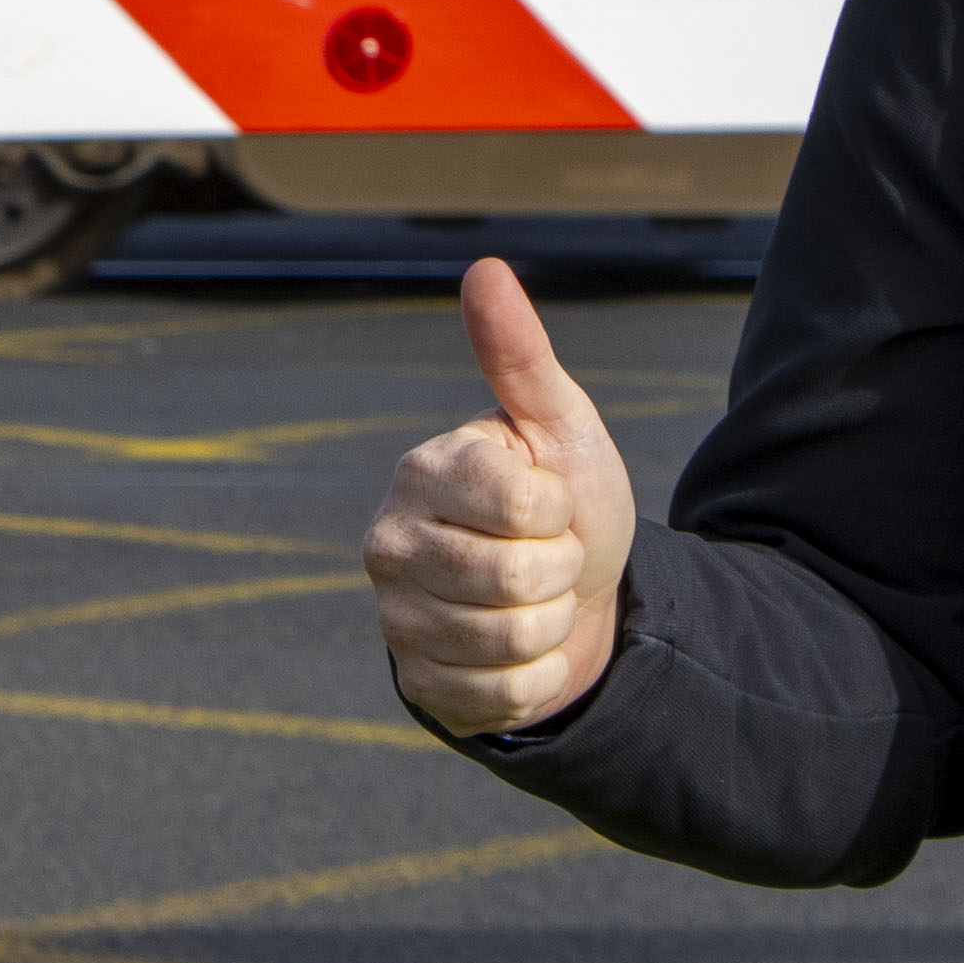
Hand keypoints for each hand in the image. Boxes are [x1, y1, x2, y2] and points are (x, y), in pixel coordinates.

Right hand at [367, 256, 637, 739]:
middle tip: (547, 556)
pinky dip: (537, 677)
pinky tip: (522, 650)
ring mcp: (397, 621)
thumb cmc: (564, 500)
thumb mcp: (559, 425)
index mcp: (423, 473)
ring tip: (536, 601)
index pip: (522, 506)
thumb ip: (519, 355)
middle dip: (560, 572)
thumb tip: (484, 267)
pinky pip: (503, 695)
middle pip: (514, 581)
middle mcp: (389, 545)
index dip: (562, 511)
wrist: (575, 598)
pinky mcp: (419, 686)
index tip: (552, 503)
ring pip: (511, 642)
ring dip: (551, 625)